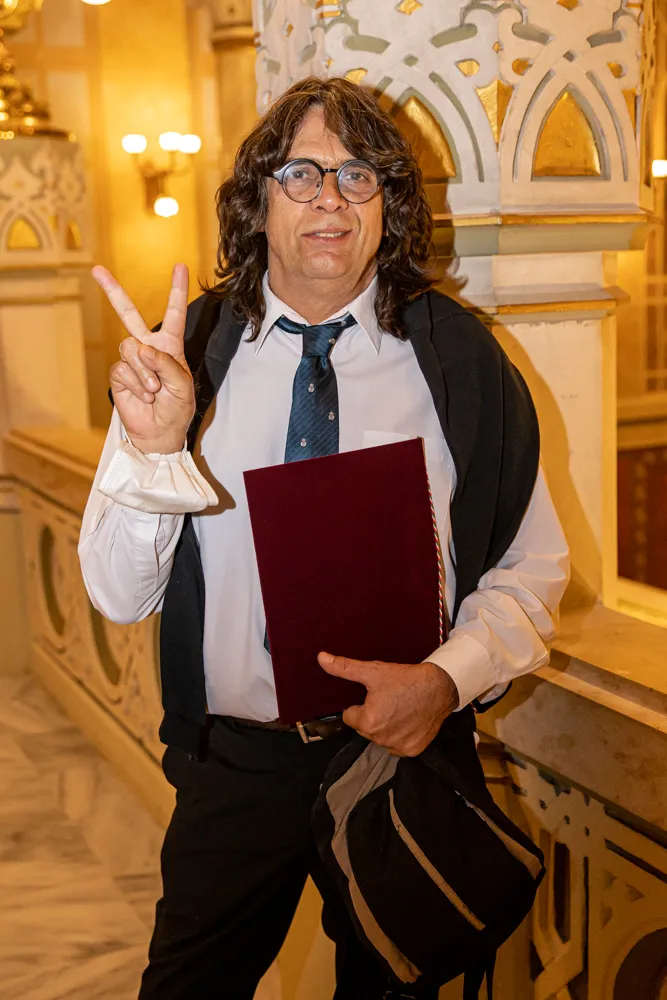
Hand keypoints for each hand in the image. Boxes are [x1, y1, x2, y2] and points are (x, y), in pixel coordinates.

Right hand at [94, 263, 194, 454]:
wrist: (160, 432)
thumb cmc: (177, 408)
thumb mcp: (183, 385)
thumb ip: (166, 364)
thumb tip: (142, 348)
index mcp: (169, 346)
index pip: (174, 313)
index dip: (176, 290)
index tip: (179, 266)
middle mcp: (148, 348)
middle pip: (128, 314)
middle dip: (113, 292)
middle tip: (97, 270)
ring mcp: (131, 360)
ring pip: (129, 348)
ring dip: (145, 372)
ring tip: (154, 390)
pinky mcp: (119, 375)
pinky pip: (123, 369)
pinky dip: (136, 384)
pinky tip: (144, 396)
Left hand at [318, 653, 458, 756]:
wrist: (440, 687)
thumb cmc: (405, 679)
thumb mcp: (373, 671)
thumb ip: (345, 668)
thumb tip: (321, 658)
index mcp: (367, 721)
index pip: (350, 717)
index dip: (360, 705)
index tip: (375, 696)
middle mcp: (380, 739)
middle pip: (365, 728)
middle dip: (372, 716)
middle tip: (388, 700)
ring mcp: (397, 747)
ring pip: (380, 738)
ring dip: (385, 727)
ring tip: (399, 709)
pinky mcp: (412, 751)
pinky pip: (397, 745)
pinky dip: (400, 736)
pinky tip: (408, 720)